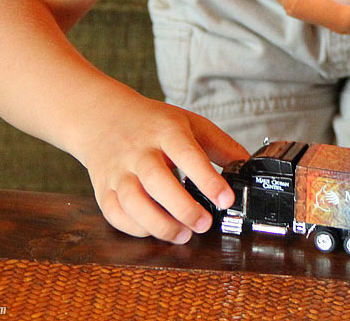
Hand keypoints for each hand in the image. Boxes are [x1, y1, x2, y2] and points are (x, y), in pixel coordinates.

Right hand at [77, 90, 248, 242]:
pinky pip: (116, 214)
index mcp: (165, 130)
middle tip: (205, 223)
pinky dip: (136, 228)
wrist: (104, 116)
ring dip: (160, 224)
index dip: (208, 179)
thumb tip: (247, 168)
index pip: (188, 154)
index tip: (226, 199)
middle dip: (183, 208)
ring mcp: (118, 170)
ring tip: (185, 233)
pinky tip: (156, 228)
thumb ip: (219, 146)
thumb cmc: (154, 123)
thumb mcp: (190, 123)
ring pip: (133, 202)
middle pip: (157, 181)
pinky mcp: (103, 188)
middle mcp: (139, 150)